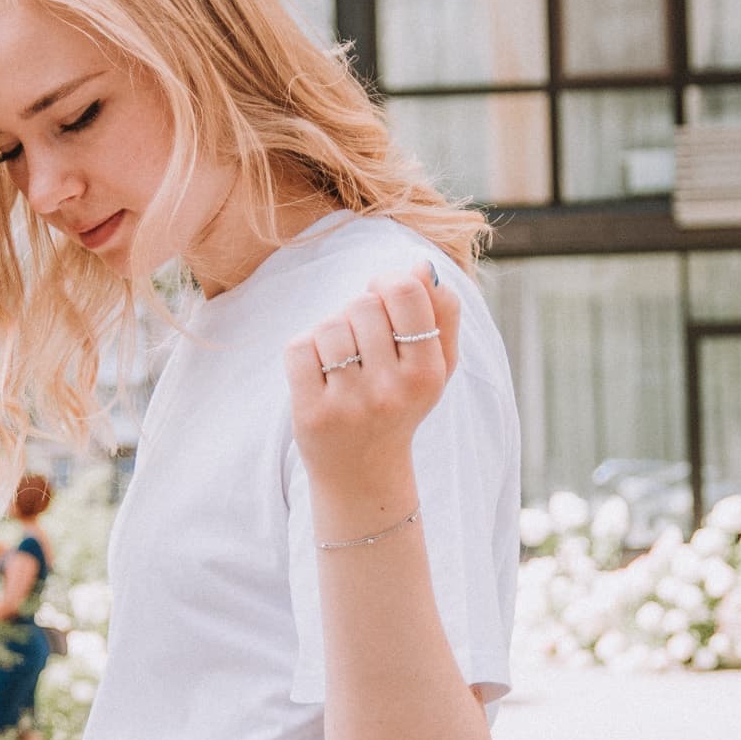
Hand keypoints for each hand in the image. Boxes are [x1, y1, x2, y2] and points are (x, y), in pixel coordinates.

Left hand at [284, 267, 461, 510]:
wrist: (363, 473)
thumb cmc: (400, 404)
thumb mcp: (436, 364)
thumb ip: (441, 312)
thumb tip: (420, 266)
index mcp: (428, 372)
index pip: (406, 292)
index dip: (387, 283)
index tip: (382, 300)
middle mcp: (392, 390)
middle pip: (363, 304)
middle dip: (358, 315)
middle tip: (364, 346)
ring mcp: (351, 404)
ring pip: (329, 325)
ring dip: (331, 335)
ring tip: (342, 364)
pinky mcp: (313, 414)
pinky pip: (299, 347)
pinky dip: (305, 354)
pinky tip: (319, 377)